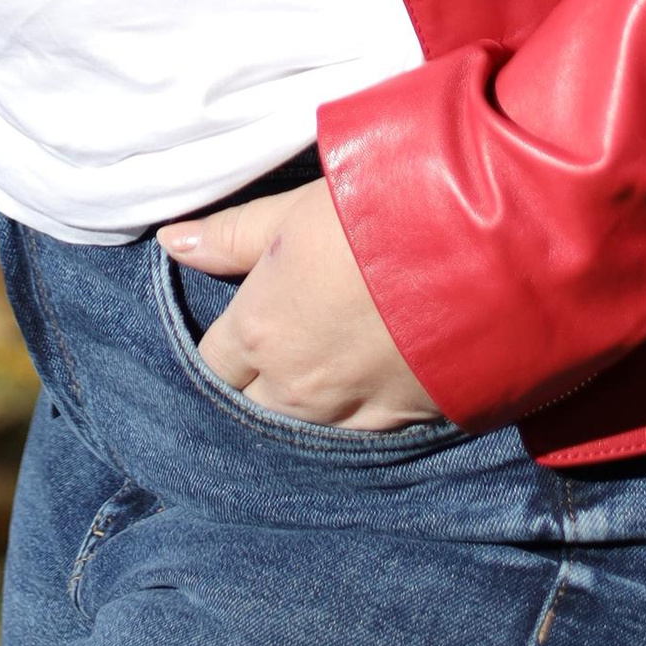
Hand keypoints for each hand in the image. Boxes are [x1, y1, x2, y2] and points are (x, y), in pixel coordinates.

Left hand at [159, 177, 444, 429]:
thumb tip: (171, 243)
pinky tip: (368, 385)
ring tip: (325, 364)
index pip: (212, 360)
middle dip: (256, 381)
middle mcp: (294, 386)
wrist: (474, 253)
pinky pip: (360, 433)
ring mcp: (349, 413)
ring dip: (304, 402)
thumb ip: (229, 237)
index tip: (240, 323)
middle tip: (282, 343)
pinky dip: (355, 414)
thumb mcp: (293, 212)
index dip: (223, 342)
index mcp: (259, 332)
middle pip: (250, 404)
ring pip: (303, 426)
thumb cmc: (374, 217)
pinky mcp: (401, 423)